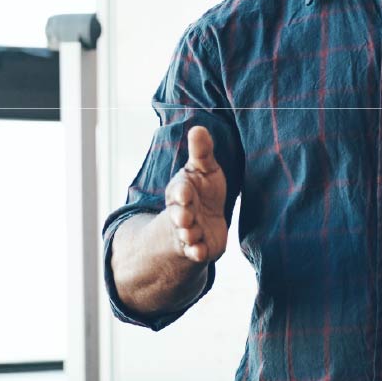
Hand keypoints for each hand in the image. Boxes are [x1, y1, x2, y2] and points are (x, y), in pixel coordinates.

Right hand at [164, 125, 228, 265]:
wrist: (203, 222)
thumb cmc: (202, 192)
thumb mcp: (203, 170)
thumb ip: (201, 153)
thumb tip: (199, 127)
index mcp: (181, 192)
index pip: (178, 191)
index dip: (181, 192)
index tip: (184, 192)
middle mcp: (182, 213)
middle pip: (178, 215)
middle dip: (180, 216)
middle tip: (185, 217)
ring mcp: (189, 232)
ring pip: (186, 234)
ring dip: (188, 234)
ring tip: (191, 234)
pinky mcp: (199, 248)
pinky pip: (195, 252)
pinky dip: (196, 253)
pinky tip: (199, 252)